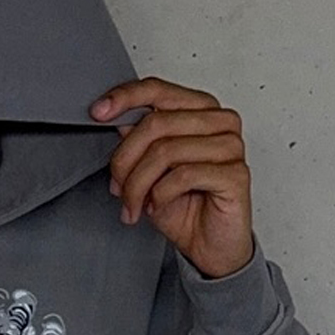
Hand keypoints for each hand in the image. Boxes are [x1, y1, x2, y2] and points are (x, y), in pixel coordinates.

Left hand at [90, 76, 254, 278]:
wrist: (208, 244)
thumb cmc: (183, 205)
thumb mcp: (148, 168)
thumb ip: (136, 140)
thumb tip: (113, 119)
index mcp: (199, 109)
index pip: (158, 89)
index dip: (124, 98)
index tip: (98, 113)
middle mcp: (219, 121)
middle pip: (156, 123)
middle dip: (125, 160)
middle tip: (117, 187)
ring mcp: (231, 146)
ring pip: (166, 151)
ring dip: (138, 184)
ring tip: (133, 204)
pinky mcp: (236, 173)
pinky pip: (183, 175)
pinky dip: (160, 194)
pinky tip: (156, 206)